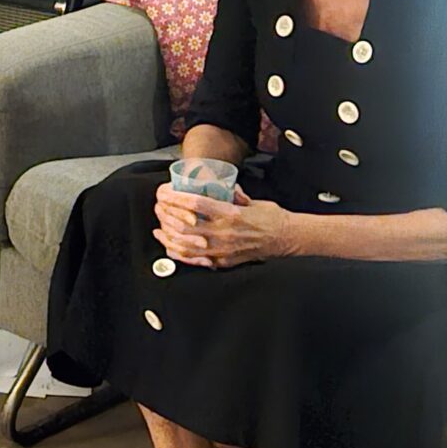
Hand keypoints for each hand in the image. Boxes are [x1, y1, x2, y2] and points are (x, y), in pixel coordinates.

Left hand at [152, 184, 294, 268]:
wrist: (287, 239)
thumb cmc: (271, 218)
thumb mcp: (250, 199)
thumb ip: (231, 194)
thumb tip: (217, 185)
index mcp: (230, 214)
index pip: (195, 204)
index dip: (175, 197)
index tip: (164, 193)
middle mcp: (224, 233)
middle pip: (184, 224)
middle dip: (166, 215)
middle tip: (158, 207)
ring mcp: (222, 250)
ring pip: (185, 245)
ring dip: (168, 235)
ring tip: (158, 227)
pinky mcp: (223, 262)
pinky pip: (194, 260)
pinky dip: (178, 253)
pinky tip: (169, 246)